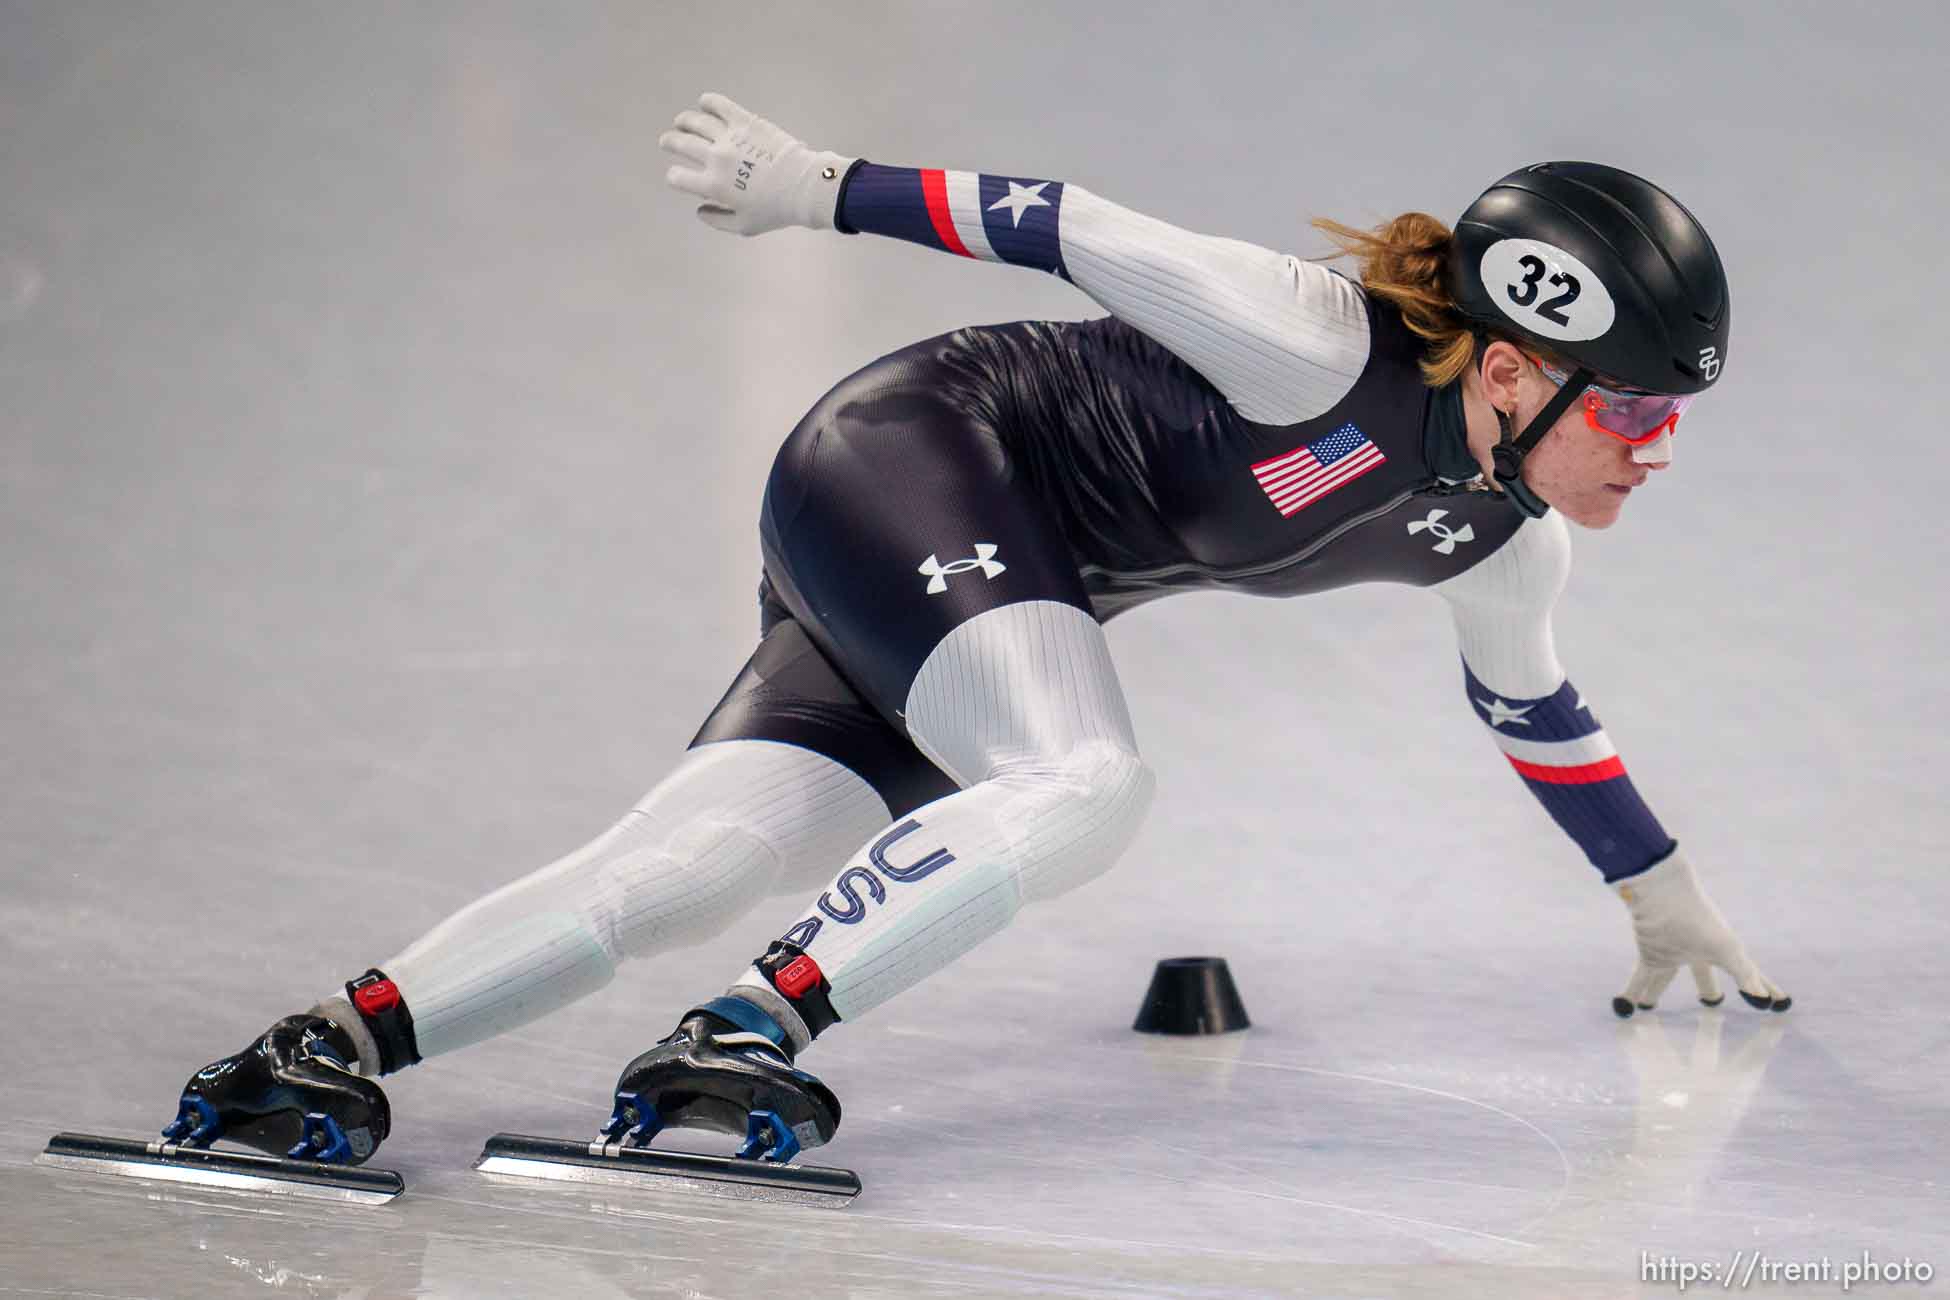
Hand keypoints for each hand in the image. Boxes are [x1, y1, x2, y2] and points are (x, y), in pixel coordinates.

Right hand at [658, 93, 853, 235]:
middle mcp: (715, 158)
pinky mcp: (745, 121)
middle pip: (682, 144)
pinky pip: (720, 105)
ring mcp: (729, 137)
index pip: (679, 178)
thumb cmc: (776, 211)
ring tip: (681, 121)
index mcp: (712, 185)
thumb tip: (699, 210)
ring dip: (684, 121)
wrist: (804, 187)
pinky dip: (709, 102)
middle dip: (671, 142)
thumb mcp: (744, 227)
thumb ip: (717, 220)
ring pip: (696, 122)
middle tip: (667, 141)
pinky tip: (704, 102)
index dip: (674, 177)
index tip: (677, 176)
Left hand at [1612, 848, 1789, 1016]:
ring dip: (1654, 993)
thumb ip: (1744, 975)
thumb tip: (1765, 1002)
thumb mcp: (1726, 949)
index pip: (1749, 975)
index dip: (1763, 987)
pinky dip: (1631, 994)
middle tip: (1711, 1004)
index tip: (1779, 1002)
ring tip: (1647, 1007)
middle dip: (1708, 990)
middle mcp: (1697, 954)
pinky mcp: (1649, 956)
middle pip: (1705, 977)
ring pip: (1662, 980)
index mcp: (1724, 952)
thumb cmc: (1699, 919)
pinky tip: (1622, 1008)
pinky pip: (1639, 979)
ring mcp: (1672, 955)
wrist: (1663, 893)